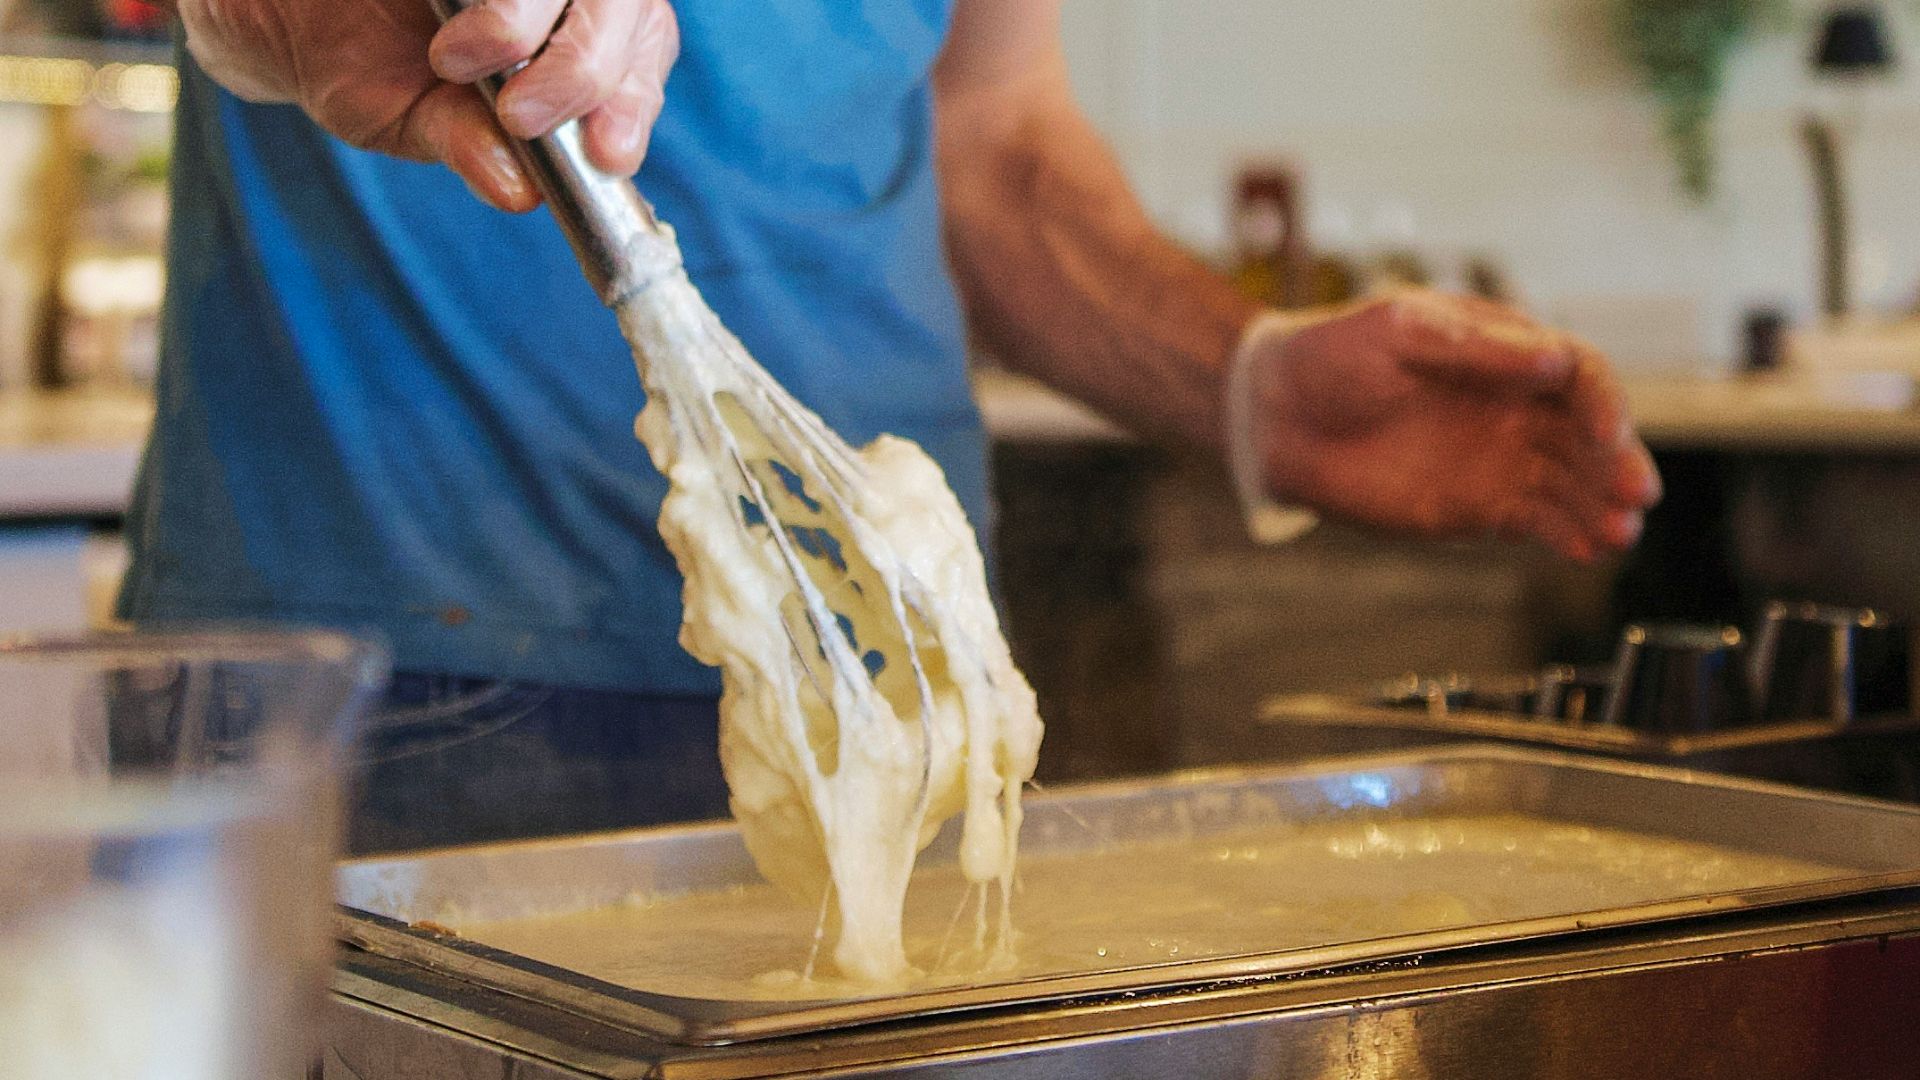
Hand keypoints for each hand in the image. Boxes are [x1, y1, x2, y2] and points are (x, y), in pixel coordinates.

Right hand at [173, 0, 677, 211]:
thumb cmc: (358, 61)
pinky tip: (441, 8)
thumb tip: (520, 192)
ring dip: (528, 16)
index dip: (633, 105)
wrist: (271, 7)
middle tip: (521, 114)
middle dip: (584, 69)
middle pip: (624, 5)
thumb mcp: (413, 117)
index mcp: (571, 36)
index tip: (605, 153)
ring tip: (461, 58)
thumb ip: (468, 143)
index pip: (640, 59)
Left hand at [1243, 291, 1661, 561]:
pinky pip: (1534, 521)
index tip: (1608, 432)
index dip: (1602, 401)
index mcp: (1506, 350)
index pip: (1578, 373)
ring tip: (1619, 532)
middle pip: (1587, 435)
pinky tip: (1584, 549)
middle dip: (1617, 464)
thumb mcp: (1398, 330)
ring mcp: (1501, 459)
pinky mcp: (1477, 507)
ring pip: (1570, 484)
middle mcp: (1516, 406)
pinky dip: (1562, 535)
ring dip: (1600, 507)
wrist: (1275, 414)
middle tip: (1636, 494)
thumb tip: (1553, 358)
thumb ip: (1474, 347)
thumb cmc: (1333, 355)